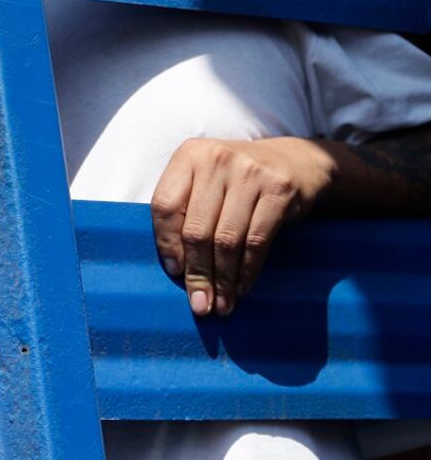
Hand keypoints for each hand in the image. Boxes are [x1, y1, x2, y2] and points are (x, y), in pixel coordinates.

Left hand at [151, 137, 336, 316]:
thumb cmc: (235, 180)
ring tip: (221, 304)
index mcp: (189, 155)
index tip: (174, 271)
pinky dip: (247, 271)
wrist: (294, 160)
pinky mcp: (279, 190)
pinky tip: (242, 287)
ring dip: (222, 279)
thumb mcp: (204, 180)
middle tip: (200, 303)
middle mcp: (216, 159)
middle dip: (196, 273)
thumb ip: (184, 211)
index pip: (165, 206)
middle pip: (196, 229)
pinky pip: (256, 241)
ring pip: (226, 240)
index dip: (166, 243)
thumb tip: (176, 268)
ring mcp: (249, 173)